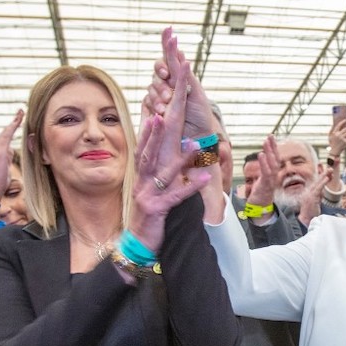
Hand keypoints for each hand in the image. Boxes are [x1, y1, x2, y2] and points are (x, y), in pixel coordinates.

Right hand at [0, 111, 23, 217]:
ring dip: (15, 121)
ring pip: (7, 132)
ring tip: (21, 112)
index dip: (11, 128)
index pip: (5, 137)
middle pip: (6, 132)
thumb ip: (7, 157)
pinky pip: (7, 135)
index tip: (18, 119)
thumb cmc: (0, 180)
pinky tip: (18, 119)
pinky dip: (12, 126)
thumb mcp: (5, 167)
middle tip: (21, 111)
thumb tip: (10, 151)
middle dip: (14, 122)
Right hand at [130, 61, 210, 251]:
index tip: (159, 103)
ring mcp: (149, 193)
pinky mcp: (158, 209)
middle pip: (150, 150)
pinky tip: (206, 179)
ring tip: (195, 143)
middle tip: (166, 109)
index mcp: (144, 170)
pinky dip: (192, 187)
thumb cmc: (150, 211)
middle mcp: (144, 179)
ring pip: (164, 171)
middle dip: (158, 131)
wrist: (139, 243)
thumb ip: (158, 164)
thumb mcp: (154, 184)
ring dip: (179, 157)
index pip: (147, 142)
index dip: (152, 123)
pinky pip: (178, 197)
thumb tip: (162, 146)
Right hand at [144, 27, 219, 139]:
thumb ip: (184, 74)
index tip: (166, 73)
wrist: (197, 135)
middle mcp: (168, 84)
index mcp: (180, 77)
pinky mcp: (152, 107)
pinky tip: (161, 112)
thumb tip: (180, 51)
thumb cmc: (199, 114)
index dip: (162, 66)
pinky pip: (146, 101)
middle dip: (161, 85)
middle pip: (156, 75)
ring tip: (166, 109)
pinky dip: (152, 105)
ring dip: (158, 97)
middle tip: (169, 97)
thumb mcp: (194, 92)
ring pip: (151, 88)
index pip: (168, 59)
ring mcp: (159, 95)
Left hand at [247, 134, 279, 210]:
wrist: (260, 208)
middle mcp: (274, 176)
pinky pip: (266, 173)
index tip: (271, 137)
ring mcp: (271, 181)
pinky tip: (261, 155)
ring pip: (272, 164)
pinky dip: (264, 163)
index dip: (273, 148)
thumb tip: (260, 160)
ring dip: (270, 152)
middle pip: (275, 159)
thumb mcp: (260, 179)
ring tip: (266, 142)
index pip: (274, 158)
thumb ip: (262, 170)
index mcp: (272, 174)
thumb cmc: (260, 194)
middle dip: (273, 147)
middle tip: (270, 136)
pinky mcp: (266, 186)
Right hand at [297, 170, 330, 227]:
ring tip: (329, 171)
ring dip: (324, 176)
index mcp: (308, 193)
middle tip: (330, 168)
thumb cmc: (310, 214)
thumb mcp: (315, 203)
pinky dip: (322, 183)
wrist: (305, 220)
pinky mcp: (311, 198)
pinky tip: (327, 178)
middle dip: (323, 174)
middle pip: (317, 181)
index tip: (328, 173)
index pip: (316, 183)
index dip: (322, 177)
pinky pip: (318, 188)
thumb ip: (318, 196)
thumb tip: (322, 191)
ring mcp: (309, 195)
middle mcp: (308, 192)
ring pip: (318, 183)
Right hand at [328, 118, 345, 156]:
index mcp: (334, 133)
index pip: (339, 125)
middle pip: (345, 129)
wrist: (334, 151)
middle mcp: (338, 135)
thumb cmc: (332, 144)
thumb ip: (331, 131)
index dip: (342, 122)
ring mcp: (342, 138)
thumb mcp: (330, 137)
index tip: (345, 120)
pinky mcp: (345, 142)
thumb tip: (333, 125)